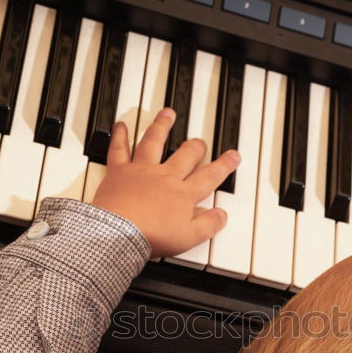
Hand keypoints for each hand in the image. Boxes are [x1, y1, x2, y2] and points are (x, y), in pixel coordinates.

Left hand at [90, 108, 240, 257]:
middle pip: (184, 156)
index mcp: (183, 194)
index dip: (223, 166)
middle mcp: (164, 176)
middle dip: (195, 147)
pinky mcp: (119, 172)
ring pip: (154, 142)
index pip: (209, 177)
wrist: (118, 232)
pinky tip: (121, 126)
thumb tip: (221, 215)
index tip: (233, 156)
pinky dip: (120, 136)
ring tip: (168, 114)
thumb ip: (208, 225)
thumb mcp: (189, 238)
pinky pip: (119, 149)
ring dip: (162, 126)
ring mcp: (141, 171)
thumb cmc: (152, 235)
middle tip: (200, 142)